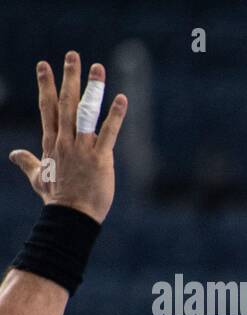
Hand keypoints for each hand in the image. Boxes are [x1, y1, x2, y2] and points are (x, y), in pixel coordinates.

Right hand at [8, 51, 127, 223]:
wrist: (71, 216)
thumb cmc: (56, 199)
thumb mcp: (37, 177)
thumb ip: (27, 162)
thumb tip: (13, 155)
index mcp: (51, 142)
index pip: (47, 107)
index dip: (45, 84)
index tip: (44, 65)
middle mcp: (64, 141)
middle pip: (65, 102)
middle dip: (69, 77)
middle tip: (73, 55)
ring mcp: (82, 148)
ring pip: (85, 112)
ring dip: (92, 89)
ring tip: (98, 68)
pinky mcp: (100, 158)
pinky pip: (108, 132)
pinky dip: (115, 115)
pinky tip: (122, 98)